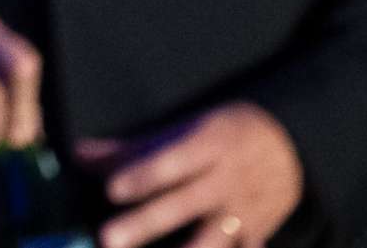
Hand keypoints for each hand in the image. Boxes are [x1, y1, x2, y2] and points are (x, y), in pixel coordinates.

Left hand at [78, 103, 303, 247]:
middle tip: (108, 240)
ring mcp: (244, 213)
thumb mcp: (184, 130)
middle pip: (182, 204)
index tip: (111, 190)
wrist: (289, 145)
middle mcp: (226, 181)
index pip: (171, 161)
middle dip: (146, 224)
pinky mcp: (257, 236)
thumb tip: (78, 155)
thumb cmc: (222, 135)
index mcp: (207, 145)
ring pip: (214, 241)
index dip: (143, 176)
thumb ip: (131, 149)